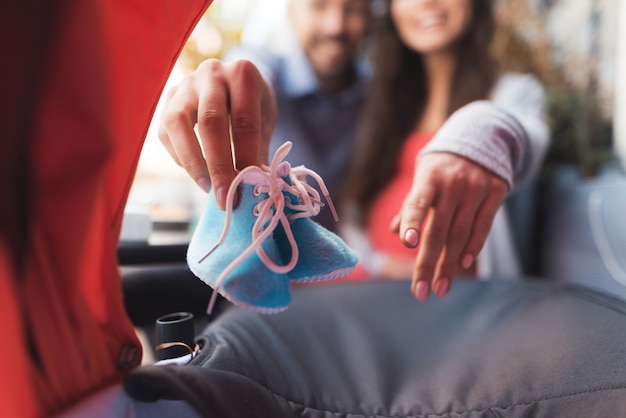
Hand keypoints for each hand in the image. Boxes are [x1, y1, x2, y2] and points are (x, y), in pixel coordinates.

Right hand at [158, 59, 276, 208]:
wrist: (234, 79)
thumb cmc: (253, 104)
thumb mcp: (266, 120)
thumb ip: (259, 149)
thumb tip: (254, 188)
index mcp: (243, 74)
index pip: (245, 121)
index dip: (245, 158)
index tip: (245, 190)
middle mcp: (212, 73)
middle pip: (210, 121)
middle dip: (217, 165)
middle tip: (224, 198)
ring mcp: (185, 83)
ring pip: (177, 123)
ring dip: (192, 161)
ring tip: (207, 188)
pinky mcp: (168, 98)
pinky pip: (164, 131)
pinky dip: (179, 156)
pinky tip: (196, 173)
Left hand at [391, 152, 506, 300]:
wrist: (481, 139)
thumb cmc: (442, 168)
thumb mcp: (423, 178)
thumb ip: (411, 205)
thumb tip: (396, 233)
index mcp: (429, 178)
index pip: (417, 202)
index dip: (412, 221)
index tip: (407, 244)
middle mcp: (453, 183)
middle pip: (439, 229)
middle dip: (428, 264)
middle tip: (420, 291)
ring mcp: (476, 188)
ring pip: (461, 233)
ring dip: (449, 265)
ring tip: (440, 287)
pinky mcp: (496, 192)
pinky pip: (484, 226)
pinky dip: (473, 247)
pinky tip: (463, 264)